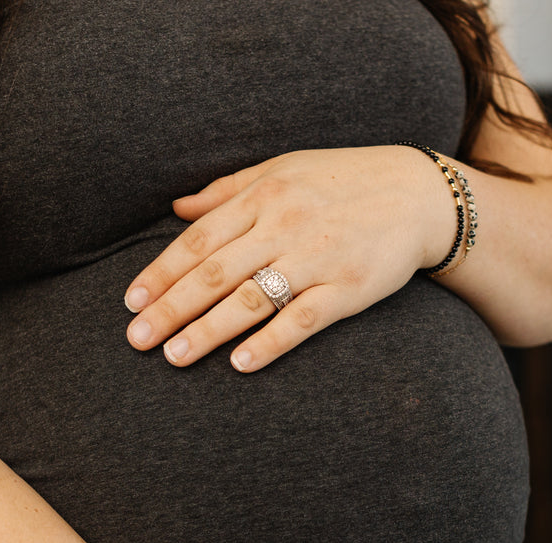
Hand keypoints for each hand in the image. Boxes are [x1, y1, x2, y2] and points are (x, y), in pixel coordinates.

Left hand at [123, 146, 457, 372]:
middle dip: (171, 308)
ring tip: (174, 357)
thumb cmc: (344, 181)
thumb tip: (176, 206)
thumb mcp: (283, 169)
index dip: (162, 273)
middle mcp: (285, 226)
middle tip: (137, 341)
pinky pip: (302, 319)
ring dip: (208, 331)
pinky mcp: (349, 289)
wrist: (419, 194)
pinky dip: (270, 342)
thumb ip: (228, 190)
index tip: (131, 303)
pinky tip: (239, 364)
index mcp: (263, 196)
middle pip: (215, 273)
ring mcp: (317, 258)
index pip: (199, 239)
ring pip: (251, 299)